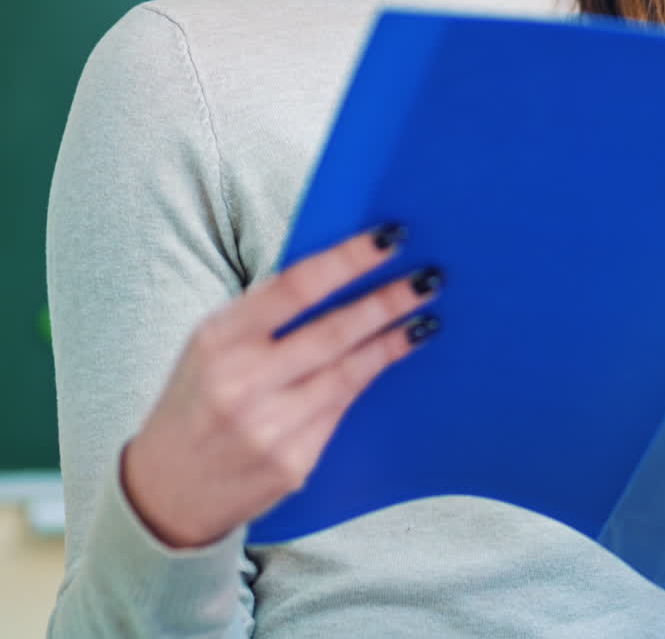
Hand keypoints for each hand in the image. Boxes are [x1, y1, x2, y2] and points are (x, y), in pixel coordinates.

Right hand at [120, 226, 439, 548]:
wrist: (165, 494)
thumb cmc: (199, 398)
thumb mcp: (212, 344)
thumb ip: (267, 312)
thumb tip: (344, 266)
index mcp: (219, 338)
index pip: (297, 286)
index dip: (350, 259)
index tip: (392, 237)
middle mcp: (242, 383)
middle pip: (335, 330)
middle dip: (389, 300)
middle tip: (431, 276)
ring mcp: (270, 428)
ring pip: (351, 371)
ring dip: (395, 338)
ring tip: (426, 313)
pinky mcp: (294, 463)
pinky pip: (345, 407)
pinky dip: (374, 374)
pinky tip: (398, 352)